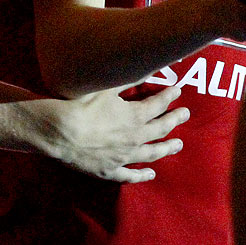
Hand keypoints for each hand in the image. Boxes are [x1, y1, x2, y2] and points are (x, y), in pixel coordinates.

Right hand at [34, 85, 188, 182]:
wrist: (60, 132)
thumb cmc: (81, 105)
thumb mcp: (106, 86)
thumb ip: (127, 79)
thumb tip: (145, 68)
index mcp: (135, 116)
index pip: (158, 104)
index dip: (169, 96)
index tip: (178, 91)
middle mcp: (134, 138)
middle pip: (160, 129)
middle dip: (174, 120)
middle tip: (185, 114)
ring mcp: (123, 157)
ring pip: (151, 154)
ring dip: (166, 149)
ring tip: (178, 145)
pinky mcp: (109, 170)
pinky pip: (129, 175)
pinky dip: (141, 175)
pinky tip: (151, 174)